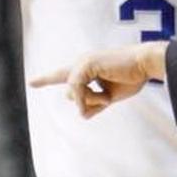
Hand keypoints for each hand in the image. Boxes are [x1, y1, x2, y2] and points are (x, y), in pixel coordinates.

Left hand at [32, 42, 167, 118]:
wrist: (145, 64)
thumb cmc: (133, 77)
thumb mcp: (111, 97)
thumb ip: (95, 104)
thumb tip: (81, 114)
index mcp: (87, 68)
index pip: (62, 75)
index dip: (46, 79)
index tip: (32, 82)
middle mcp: (81, 63)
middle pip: (70, 94)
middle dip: (89, 102)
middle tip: (108, 98)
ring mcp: (82, 63)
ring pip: (73, 93)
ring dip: (92, 101)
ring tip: (109, 97)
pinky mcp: (85, 65)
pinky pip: (77, 89)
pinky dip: (89, 98)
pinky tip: (106, 98)